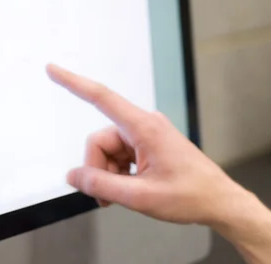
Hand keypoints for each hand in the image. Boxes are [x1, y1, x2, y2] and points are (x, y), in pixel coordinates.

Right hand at [46, 64, 247, 225]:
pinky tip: (131, 189)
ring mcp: (148, 134)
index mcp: (145, 127)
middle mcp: (145, 125)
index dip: (74, 83)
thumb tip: (73, 176)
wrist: (217, 201)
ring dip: (109, 175)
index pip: (102, 98)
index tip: (53, 69)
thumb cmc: (189, 196)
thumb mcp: (140, 196)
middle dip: (98, 170)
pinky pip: (121, 155)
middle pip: (100, 140)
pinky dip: (119, 174)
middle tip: (108, 198)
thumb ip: (102, 185)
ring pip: (109, 151)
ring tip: (124, 196)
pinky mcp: (150, 145)